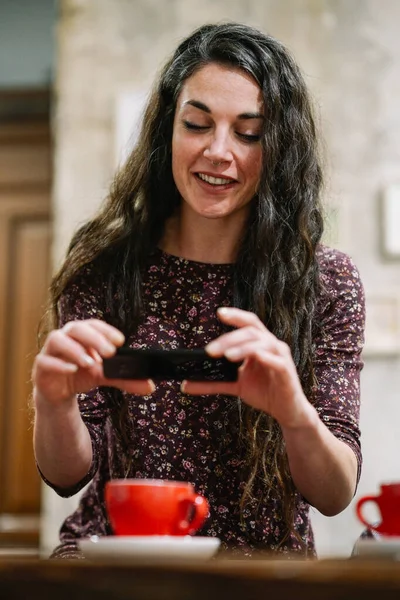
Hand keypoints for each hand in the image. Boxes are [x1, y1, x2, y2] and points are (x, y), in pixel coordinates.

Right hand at [32, 319, 154, 405]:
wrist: (59, 393)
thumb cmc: (82, 375)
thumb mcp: (105, 376)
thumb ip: (125, 379)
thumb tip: (149, 386)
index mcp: (82, 335)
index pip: (93, 325)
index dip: (106, 330)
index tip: (121, 341)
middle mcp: (65, 338)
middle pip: (76, 328)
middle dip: (94, 338)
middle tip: (110, 352)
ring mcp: (51, 351)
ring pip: (57, 339)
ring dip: (75, 349)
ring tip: (91, 363)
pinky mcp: (41, 367)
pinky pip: (45, 360)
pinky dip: (59, 364)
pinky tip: (72, 370)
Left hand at [182, 307, 313, 428]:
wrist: (286, 411)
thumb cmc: (264, 392)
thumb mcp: (234, 386)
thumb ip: (212, 383)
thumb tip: (185, 385)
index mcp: (259, 344)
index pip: (248, 323)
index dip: (235, 315)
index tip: (219, 313)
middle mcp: (271, 345)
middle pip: (250, 331)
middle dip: (229, 338)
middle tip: (210, 350)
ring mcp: (280, 356)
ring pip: (262, 343)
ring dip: (242, 347)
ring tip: (226, 356)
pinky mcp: (286, 371)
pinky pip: (276, 360)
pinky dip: (265, 357)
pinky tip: (255, 358)